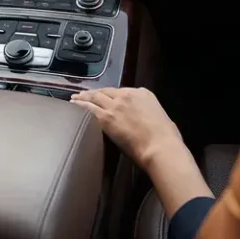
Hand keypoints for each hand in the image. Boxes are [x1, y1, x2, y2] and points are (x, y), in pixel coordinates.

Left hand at [71, 87, 185, 167]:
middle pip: (105, 92)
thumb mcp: (160, 117)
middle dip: (94, 93)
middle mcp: (127, 95)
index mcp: (143, 93)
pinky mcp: (106, 117)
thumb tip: (142, 119)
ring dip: (83, 97)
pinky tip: (73, 105)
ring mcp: (115, 105)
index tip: (104, 97)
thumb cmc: (166, 138)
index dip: (109, 95)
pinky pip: (88, 108)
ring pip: (95, 97)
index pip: (120, 92)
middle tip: (83, 95)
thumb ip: (147, 113)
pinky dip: (79, 106)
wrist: (160, 146)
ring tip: (74, 99)